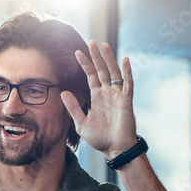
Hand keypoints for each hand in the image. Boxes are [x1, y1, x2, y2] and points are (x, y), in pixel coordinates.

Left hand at [61, 40, 138, 158]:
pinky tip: (125, 60)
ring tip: (104, 45)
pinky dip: (127, 72)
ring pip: (113, 72)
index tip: (77, 52)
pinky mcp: (126, 101)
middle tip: (91, 41)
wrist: (114, 148)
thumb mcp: (81, 123)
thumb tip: (63, 92)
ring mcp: (117, 95)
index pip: (90, 76)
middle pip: (101, 70)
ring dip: (109, 58)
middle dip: (96, 56)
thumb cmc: (100, 139)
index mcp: (97, 97)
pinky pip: (128, 84)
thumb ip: (73, 107)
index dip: (85, 64)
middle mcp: (107, 93)